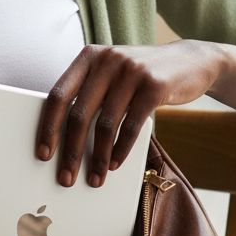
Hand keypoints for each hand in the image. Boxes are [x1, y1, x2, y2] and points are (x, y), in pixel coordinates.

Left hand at [37, 41, 224, 187]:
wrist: (192, 60)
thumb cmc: (142, 75)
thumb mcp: (112, 73)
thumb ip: (90, 92)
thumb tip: (63, 137)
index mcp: (89, 57)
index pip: (58, 95)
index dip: (48, 127)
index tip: (43, 154)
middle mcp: (107, 61)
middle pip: (79, 114)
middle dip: (71, 151)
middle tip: (66, 177)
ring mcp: (132, 71)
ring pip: (106, 124)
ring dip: (98, 157)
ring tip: (95, 178)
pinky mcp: (155, 85)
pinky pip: (131, 126)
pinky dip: (121, 150)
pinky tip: (115, 164)